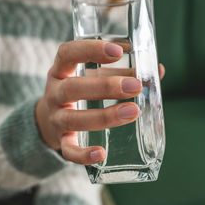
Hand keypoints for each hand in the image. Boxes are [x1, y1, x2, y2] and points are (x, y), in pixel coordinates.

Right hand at [35, 40, 164, 164]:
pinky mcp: (60, 141)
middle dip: (105, 87)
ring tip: (133, 112)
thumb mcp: (93, 77)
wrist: (47, 120)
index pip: (68, 54)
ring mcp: (55, 118)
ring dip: (104, 116)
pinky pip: (68, 149)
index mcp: (61, 71)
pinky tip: (101, 154)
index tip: (118, 51)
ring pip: (73, 119)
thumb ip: (122, 72)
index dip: (90, 50)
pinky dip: (83, 154)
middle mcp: (54, 92)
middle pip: (73, 88)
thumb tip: (157, 70)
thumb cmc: (80, 92)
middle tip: (135, 86)